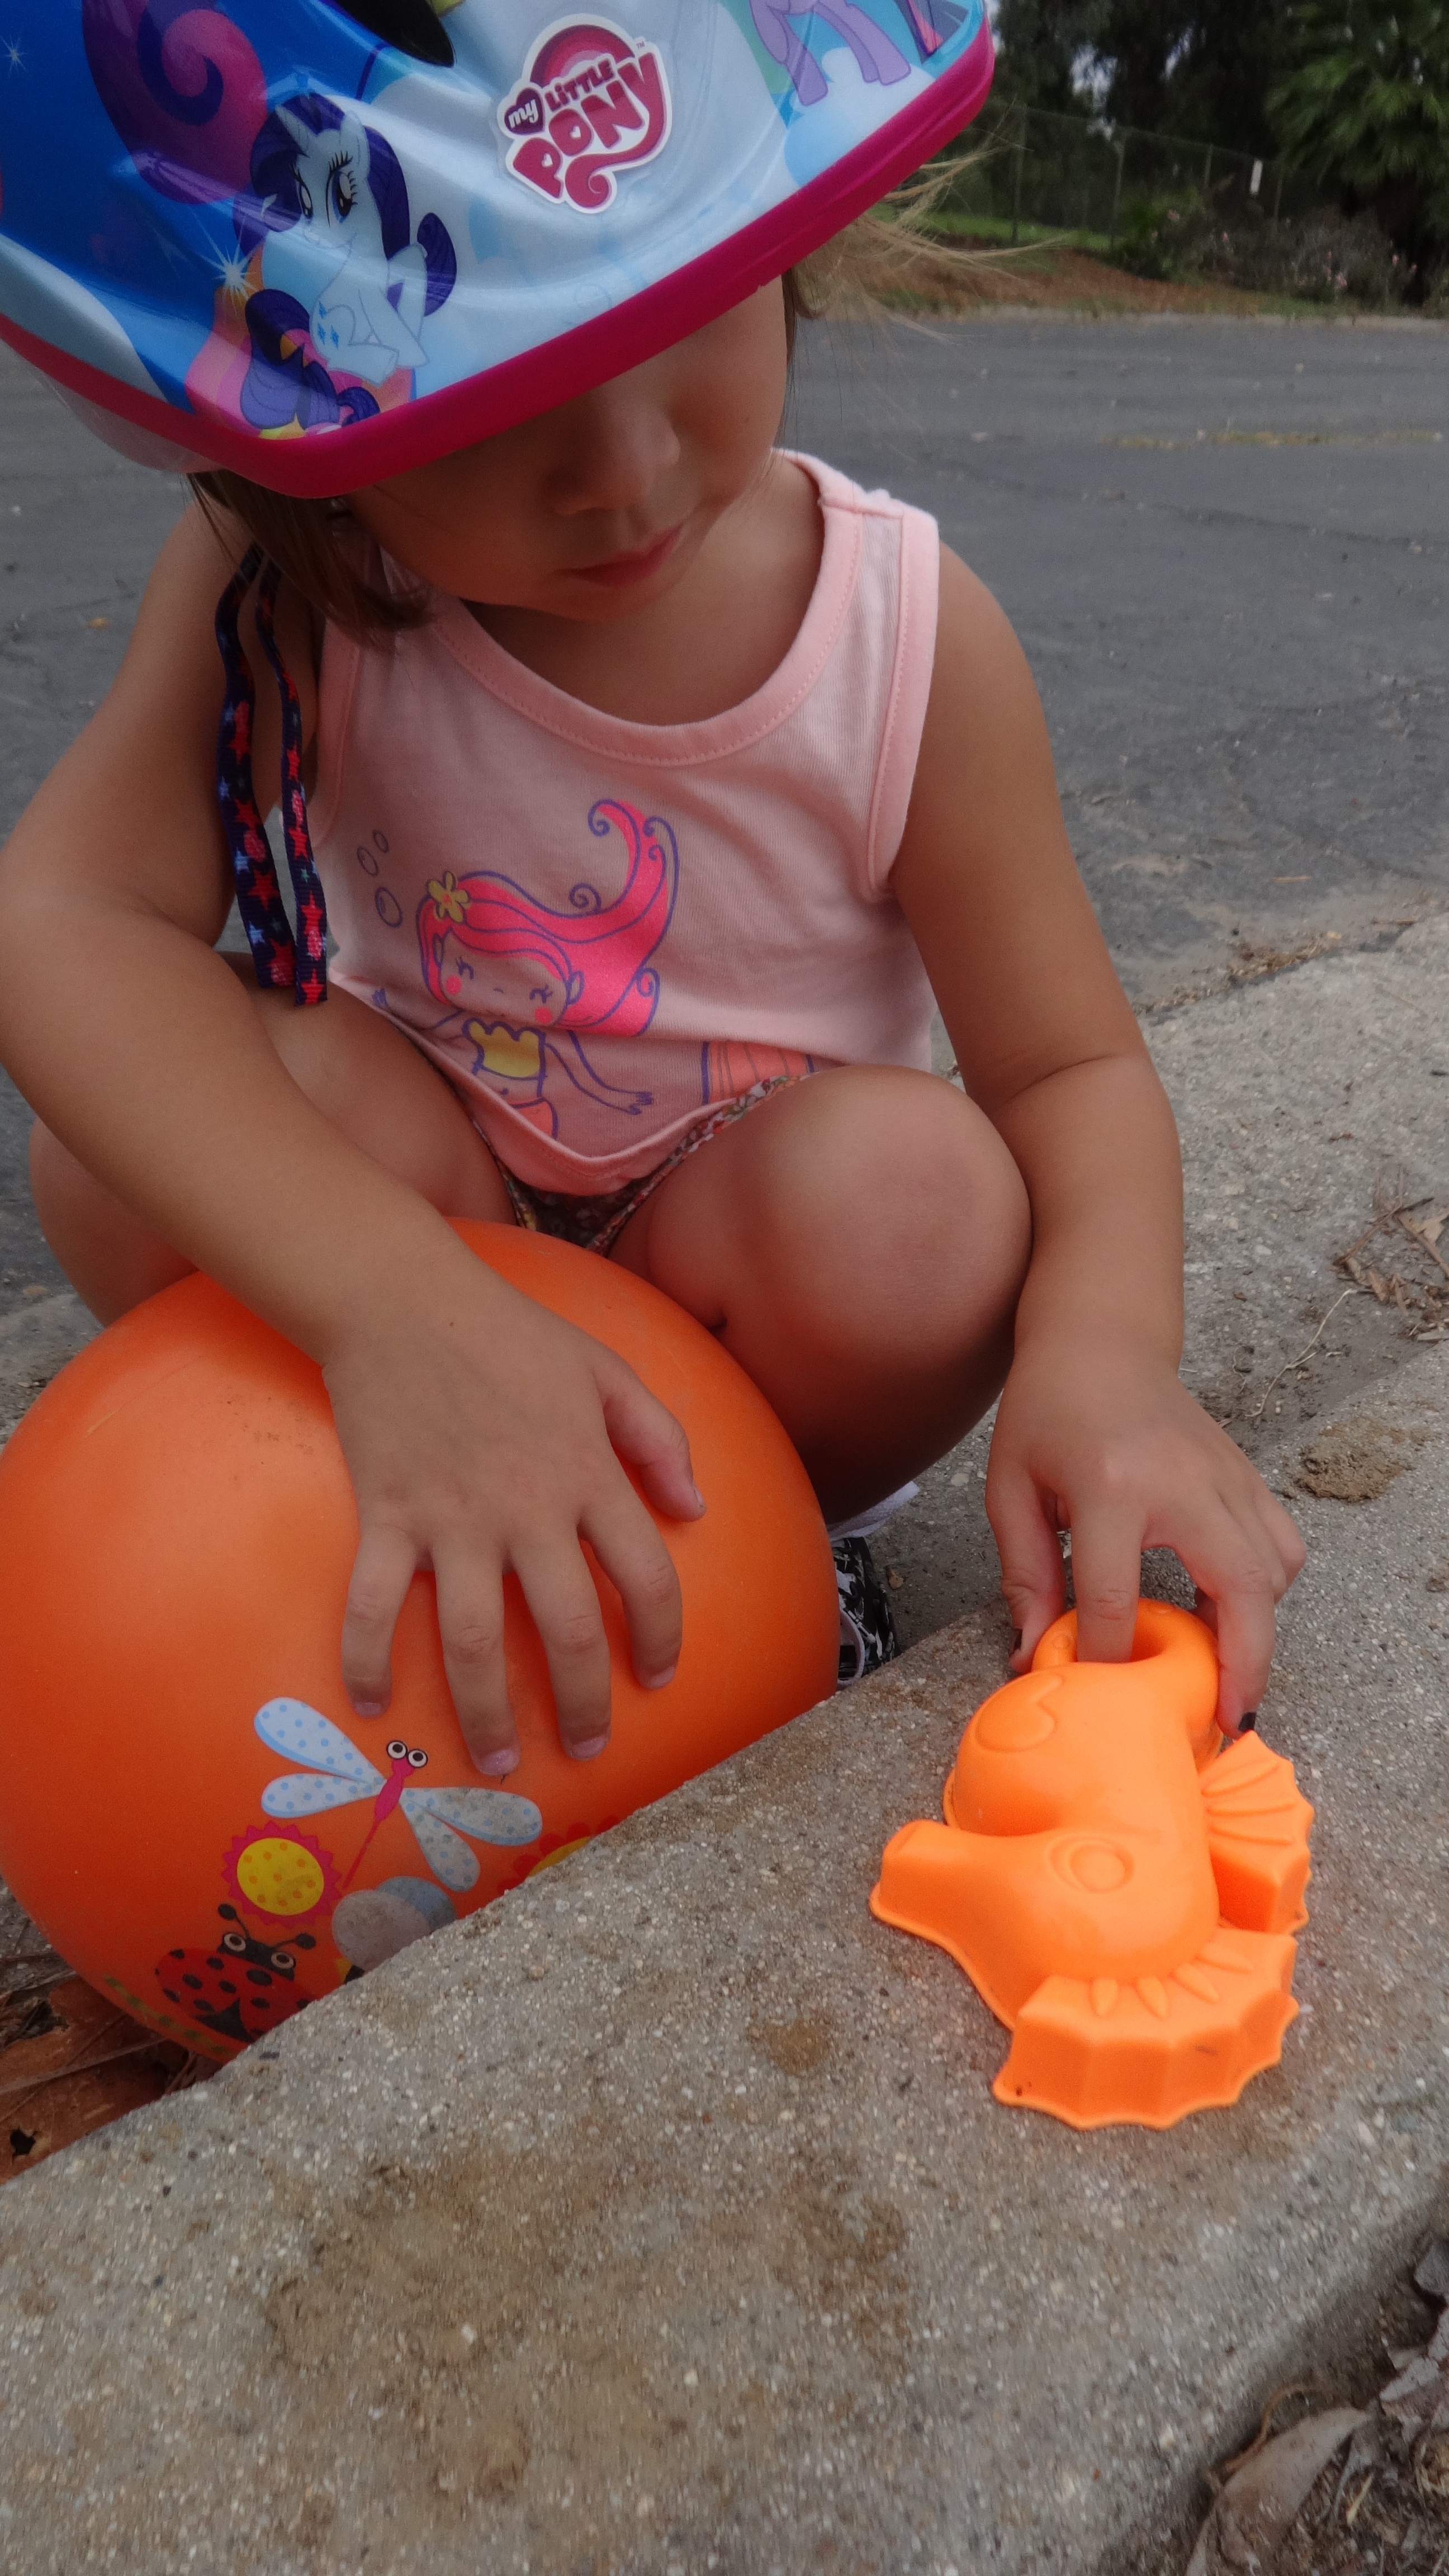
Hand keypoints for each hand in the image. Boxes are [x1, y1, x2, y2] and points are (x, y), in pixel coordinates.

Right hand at [320, 1239, 701, 1774]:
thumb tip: (694, 1512)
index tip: (658, 1676)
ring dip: (485, 1709)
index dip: (661, 1636)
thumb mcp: (605, 1369)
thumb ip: (657, 1437)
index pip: (646, 1577)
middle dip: (582, 1702)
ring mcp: (452, 1518)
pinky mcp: (388, 1514)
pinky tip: (369, 1703)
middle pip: (567, 1631)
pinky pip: (373, 1603)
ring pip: (472, 1639)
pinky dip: (366, 1658)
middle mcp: (527, 1510)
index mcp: (588, 1475)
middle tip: (587, 1748)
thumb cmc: (509, 1333)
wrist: (402, 1299)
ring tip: (498, 1759)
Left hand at [985, 1338, 1305, 1734]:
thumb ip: (1025, 1574)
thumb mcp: (1012, 1489)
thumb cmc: (1047, 1410)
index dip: (1106, 1658)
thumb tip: (1033, 1653)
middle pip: (1238, 1589)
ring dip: (1259, 1628)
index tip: (1101, 1697)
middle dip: (1241, 1664)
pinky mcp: (1245, 1474)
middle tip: (1228, 1719)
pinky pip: (1280, 1542)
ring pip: (1274, 1569)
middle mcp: (1182, 1482)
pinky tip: (1232, 1610)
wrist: (1099, 1340)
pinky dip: (1269, 1587)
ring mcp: (1225, 1476)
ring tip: (1227, 1671)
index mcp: (1112, 1487)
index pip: (1114, 1598)